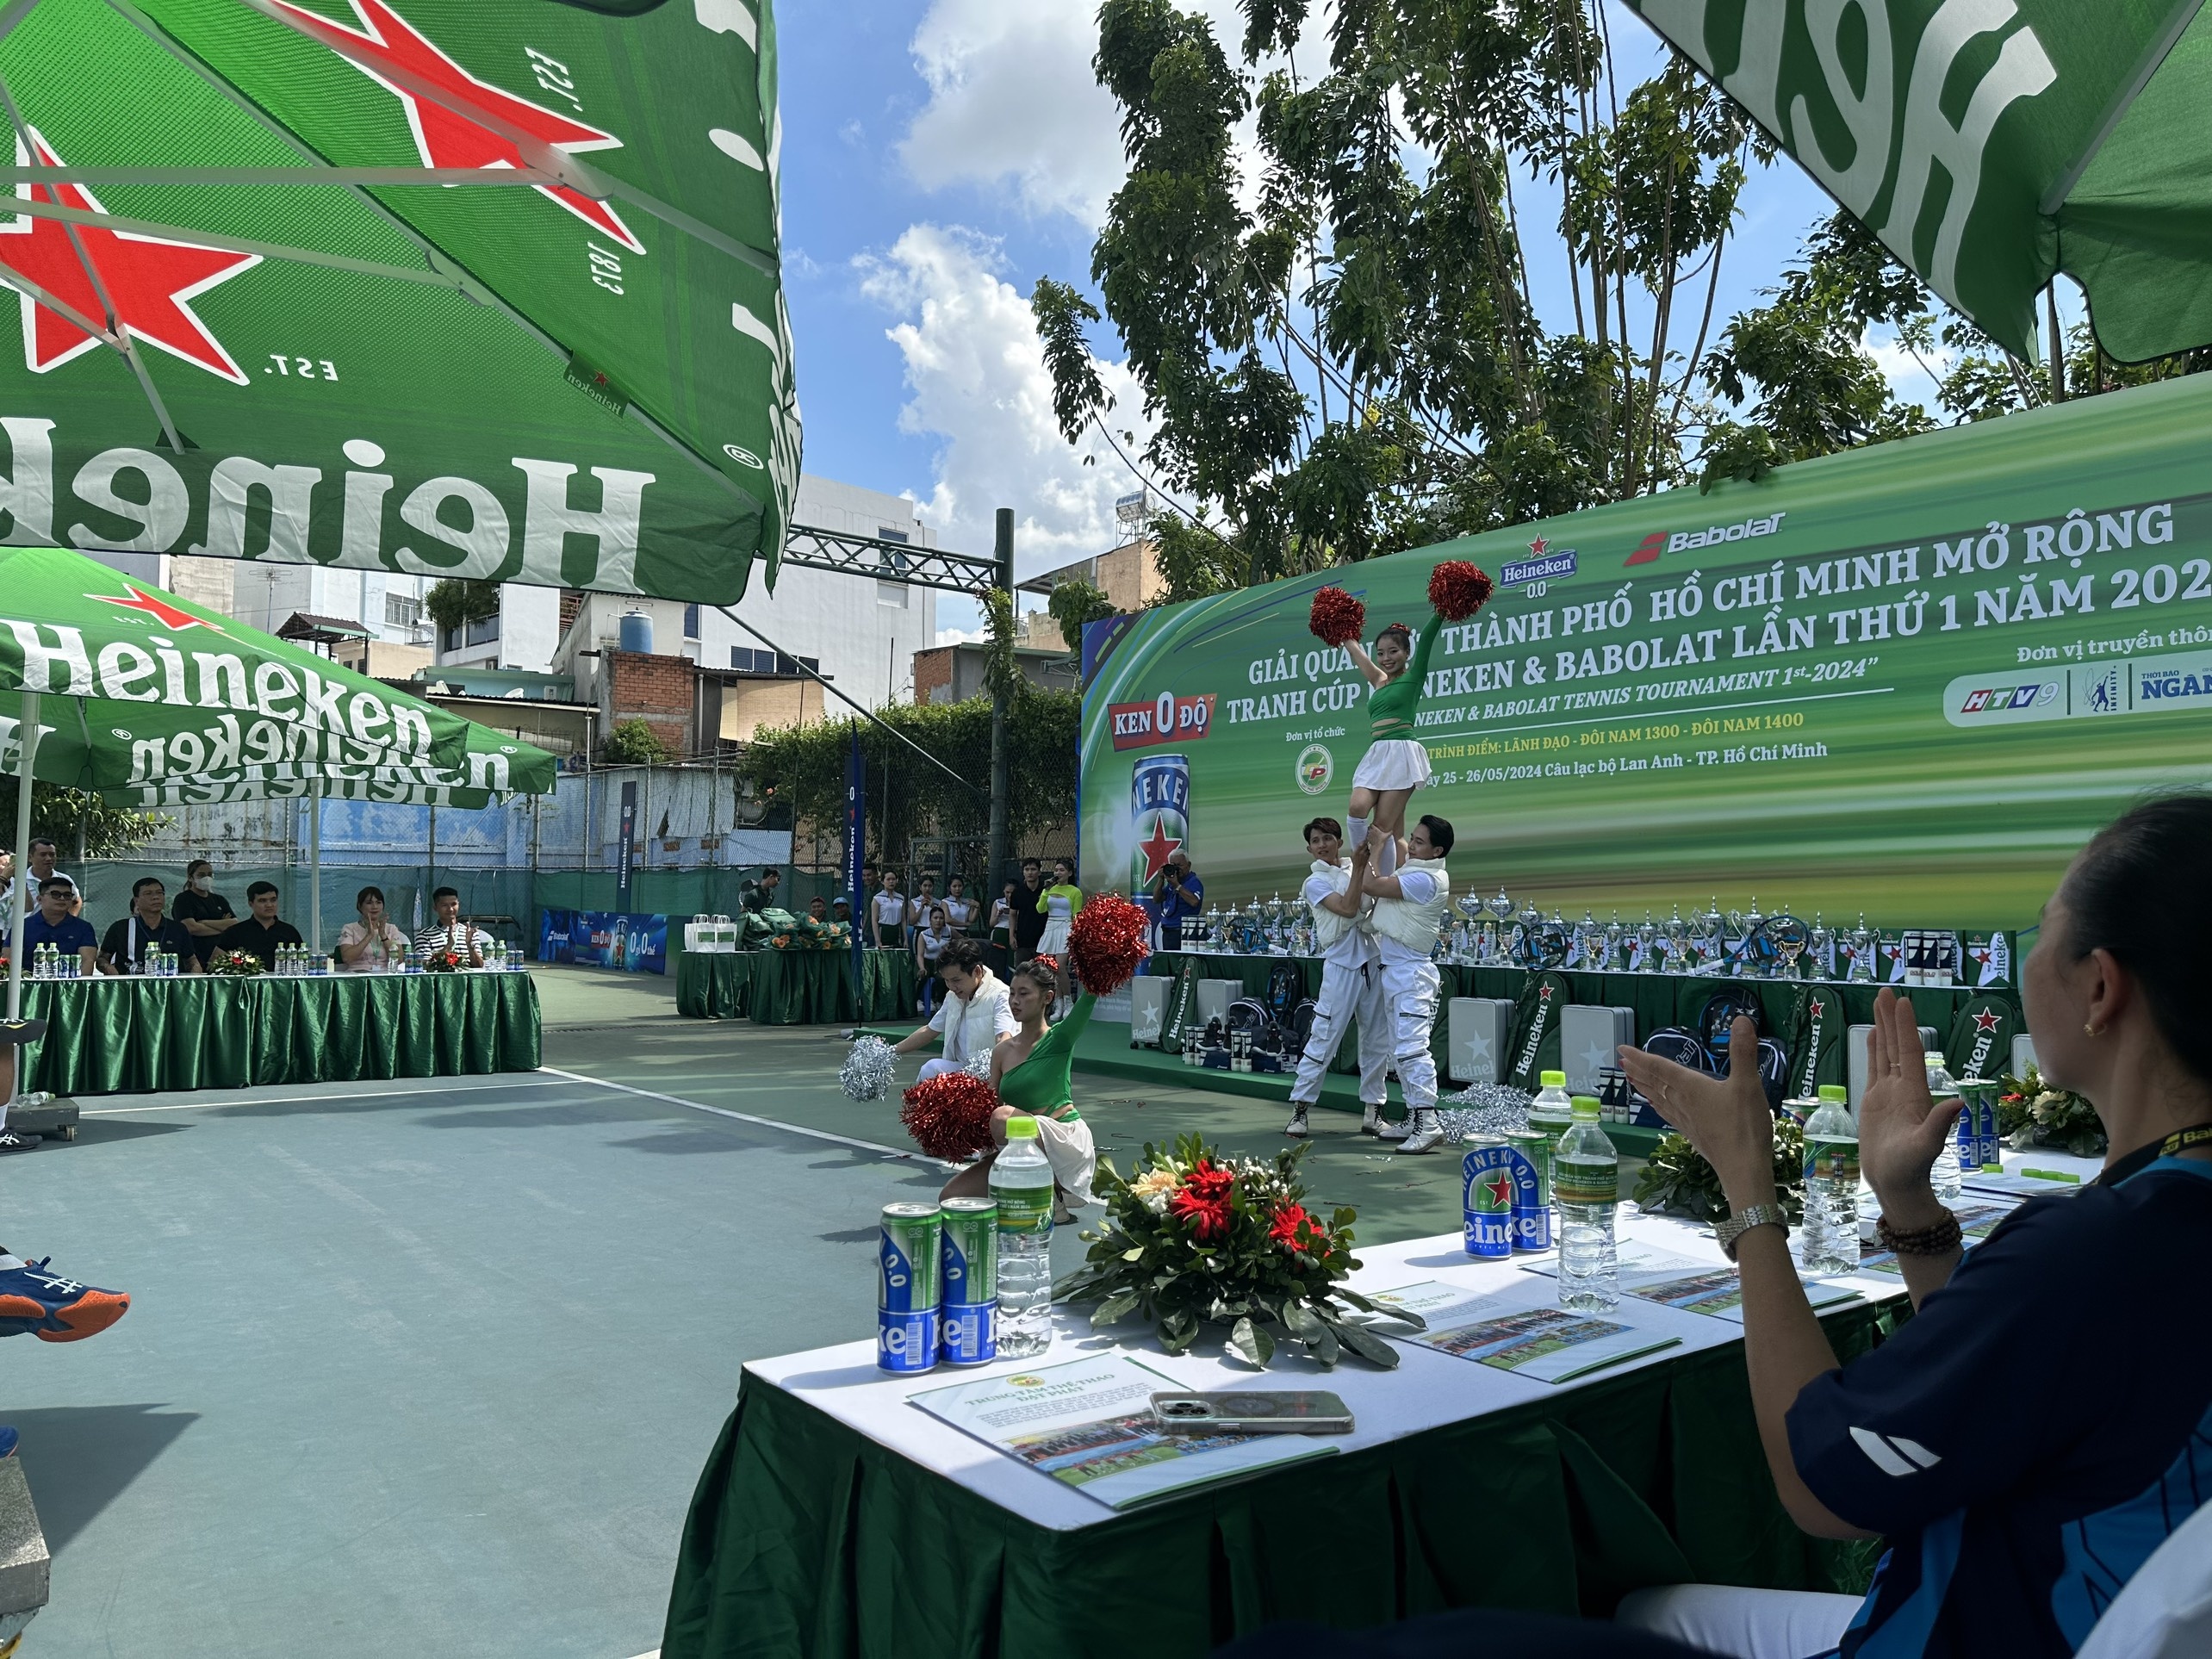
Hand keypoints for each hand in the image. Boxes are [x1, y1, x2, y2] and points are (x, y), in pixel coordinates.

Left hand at [1617, 1016, 1776, 1207]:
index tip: (1621, 1049)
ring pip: (1658, 1100)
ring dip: (1644, 1088)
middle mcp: (1682, 1103)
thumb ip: (1743, 1052)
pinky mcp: (1693, 1136)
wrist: (1744, 1169)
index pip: (1660, 1068)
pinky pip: (1668, 1115)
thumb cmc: (1744, 1125)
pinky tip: (1659, 1109)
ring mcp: (1686, 1121)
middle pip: (1654, 1084)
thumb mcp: (1748, 1084)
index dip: (1641, 1057)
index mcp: (1691, 1087)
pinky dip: (1659, 1106)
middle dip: (1638, 1071)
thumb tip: (1741, 1019)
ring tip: (1632, 1081)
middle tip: (1621, 1062)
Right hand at [1858, 988, 1960, 1216]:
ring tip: (1878, 1003)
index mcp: (1916, 1093)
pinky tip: (1872, 1035)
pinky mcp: (1875, 1101)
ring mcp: (1889, 1093)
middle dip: (1892, 1018)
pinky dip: (1873, 1049)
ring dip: (1882, 1028)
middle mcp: (1904, 1087)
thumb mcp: (1926, 1146)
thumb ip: (1939, 1124)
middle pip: (1897, 1045)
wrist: (1896, 1184)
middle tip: (1886, 990)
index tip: (1903, 1002)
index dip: (1906, 1027)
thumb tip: (1959, 1101)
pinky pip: (1874, 1069)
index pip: (1910, 1052)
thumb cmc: (1910, 1168)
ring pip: (1885, 1053)